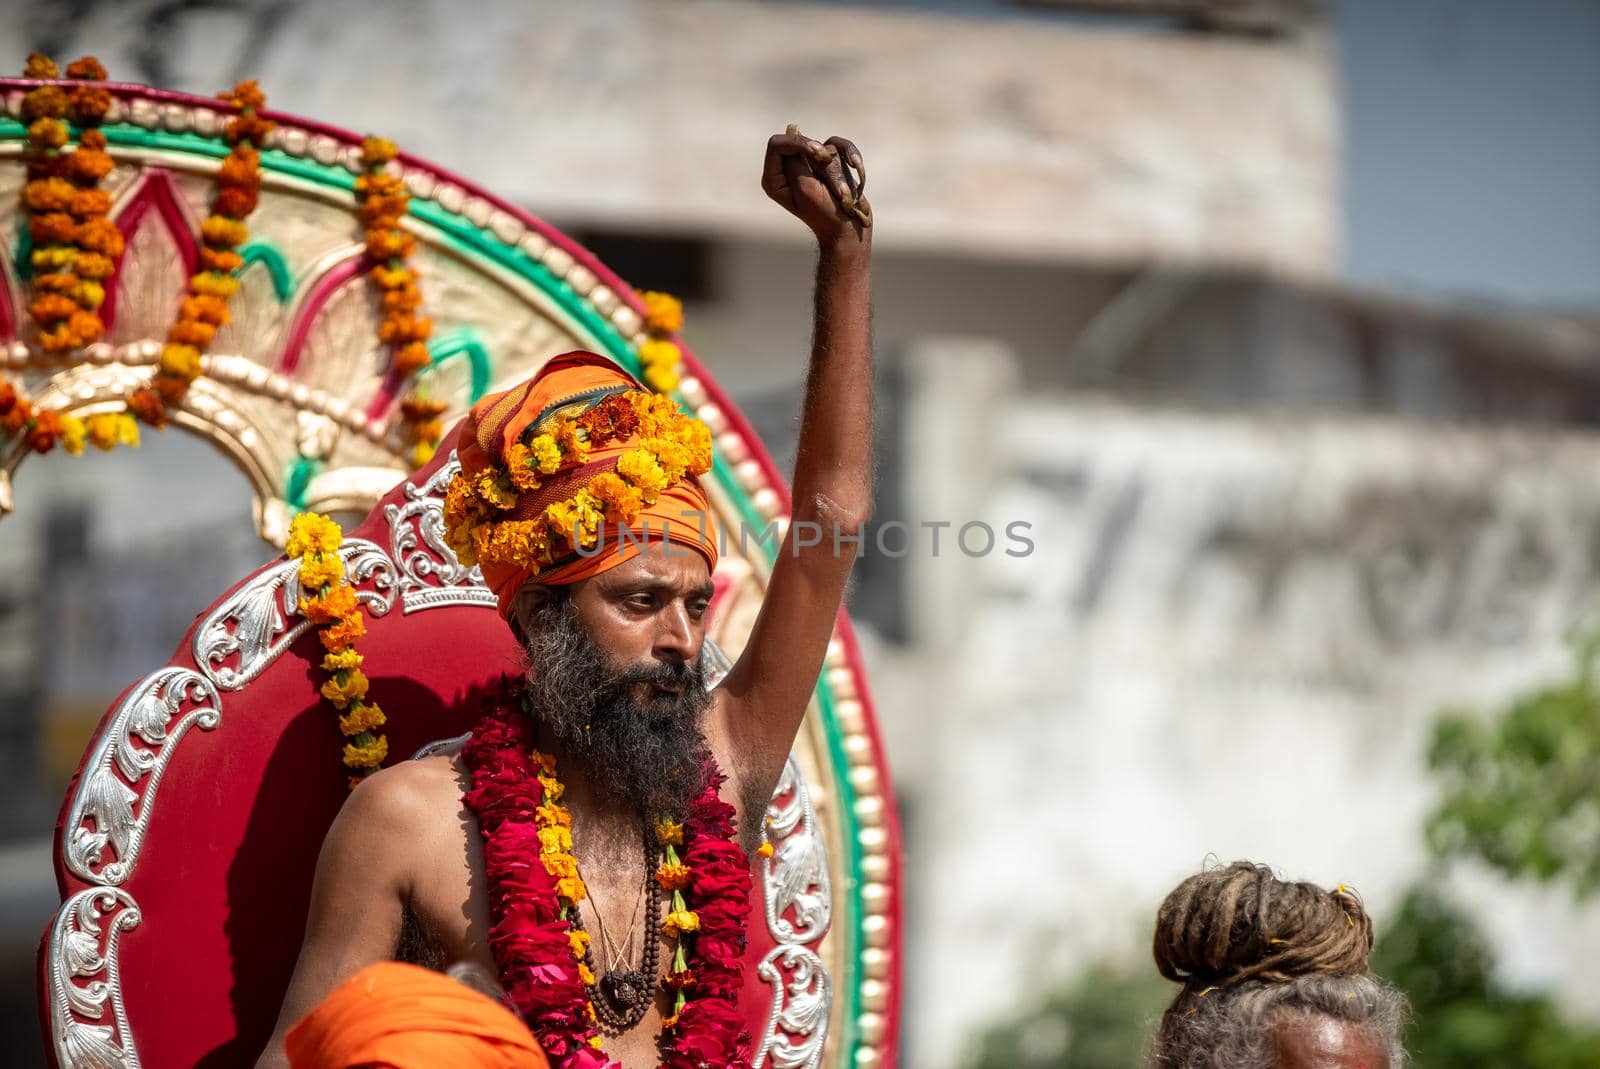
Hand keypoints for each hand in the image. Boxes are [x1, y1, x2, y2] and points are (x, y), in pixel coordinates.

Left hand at [761, 125, 870, 248]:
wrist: (848, 231)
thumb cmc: (825, 215)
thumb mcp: (806, 188)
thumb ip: (794, 158)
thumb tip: (792, 129)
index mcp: (774, 179)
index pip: (777, 144)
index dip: (798, 142)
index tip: (817, 152)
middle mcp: (789, 170)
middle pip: (804, 144)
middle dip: (824, 164)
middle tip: (836, 189)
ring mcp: (809, 166)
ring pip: (826, 148)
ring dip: (838, 172)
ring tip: (843, 195)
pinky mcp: (828, 163)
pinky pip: (839, 147)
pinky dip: (850, 156)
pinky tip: (856, 166)